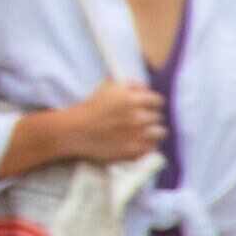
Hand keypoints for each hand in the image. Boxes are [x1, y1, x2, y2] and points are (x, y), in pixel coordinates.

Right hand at [48, 80, 165, 165]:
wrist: (76, 131)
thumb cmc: (90, 108)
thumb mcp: (107, 87)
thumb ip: (129, 84)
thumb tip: (143, 88)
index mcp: (132, 100)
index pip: (157, 100)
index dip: (151, 102)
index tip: (147, 105)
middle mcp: (138, 118)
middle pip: (157, 116)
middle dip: (149, 116)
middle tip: (139, 118)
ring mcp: (137, 136)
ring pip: (159, 132)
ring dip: (152, 131)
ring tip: (142, 130)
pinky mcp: (134, 151)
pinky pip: (152, 147)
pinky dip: (147, 144)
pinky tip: (137, 140)